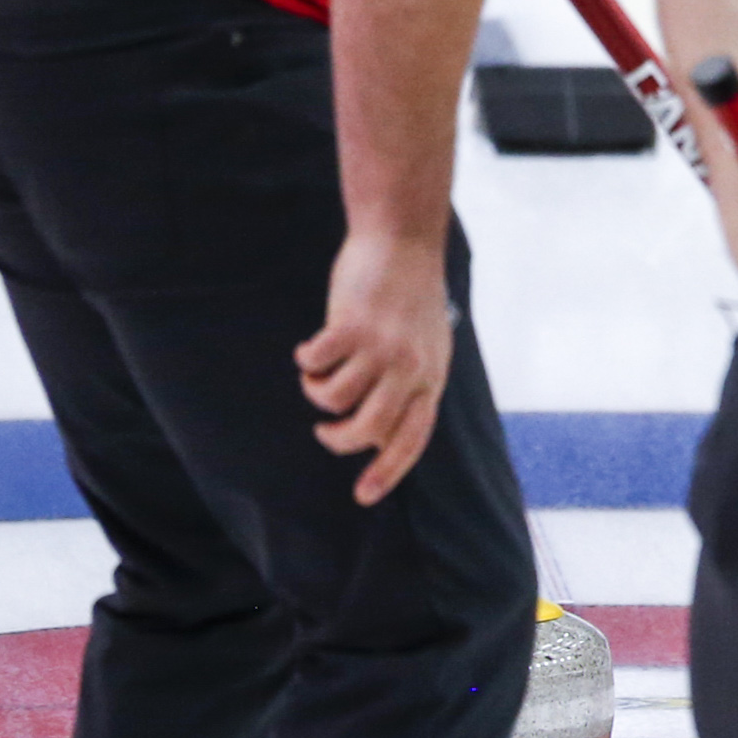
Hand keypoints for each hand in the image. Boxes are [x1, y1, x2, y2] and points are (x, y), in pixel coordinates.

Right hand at [296, 230, 455, 504]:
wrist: (403, 240)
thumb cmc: (409, 295)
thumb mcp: (426, 344)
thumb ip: (411, 383)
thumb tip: (380, 431)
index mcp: (431, 377)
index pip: (411, 439)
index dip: (387, 471)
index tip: (363, 496)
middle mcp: (410, 368)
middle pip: (368, 430)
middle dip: (338, 439)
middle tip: (325, 430)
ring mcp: (381, 348)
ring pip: (333, 399)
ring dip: (317, 392)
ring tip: (318, 374)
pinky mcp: (351, 326)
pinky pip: (315, 365)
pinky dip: (306, 362)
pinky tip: (310, 350)